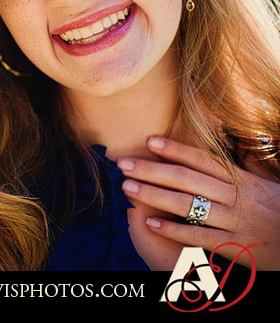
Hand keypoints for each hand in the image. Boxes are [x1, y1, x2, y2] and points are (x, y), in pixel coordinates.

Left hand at [117, 136, 279, 269]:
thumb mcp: (263, 186)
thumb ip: (237, 171)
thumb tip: (211, 152)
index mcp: (242, 181)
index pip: (203, 160)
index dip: (175, 149)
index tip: (148, 141)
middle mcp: (236, 198)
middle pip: (187, 179)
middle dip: (152, 170)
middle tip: (123, 164)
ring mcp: (235, 222)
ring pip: (188, 205)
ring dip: (154, 195)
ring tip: (128, 188)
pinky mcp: (236, 247)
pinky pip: (200, 236)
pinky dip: (175, 229)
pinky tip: (152, 223)